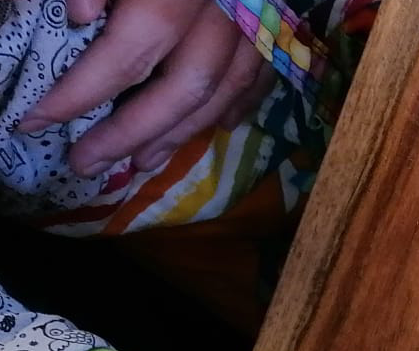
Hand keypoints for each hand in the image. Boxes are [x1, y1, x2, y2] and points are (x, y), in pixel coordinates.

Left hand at [19, 0, 273, 176]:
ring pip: (222, 91)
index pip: (127, 54)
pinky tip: (217, 128)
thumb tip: (81, 17)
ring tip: (142, 164)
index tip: (39, 122)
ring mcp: (257, 23)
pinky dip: (238, 106)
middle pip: (181, 89)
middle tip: (90, 163)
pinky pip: (260, 76)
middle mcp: (223, 14)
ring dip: (180, 134)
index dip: (81, 93)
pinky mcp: (277, 25)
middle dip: (132, 134)